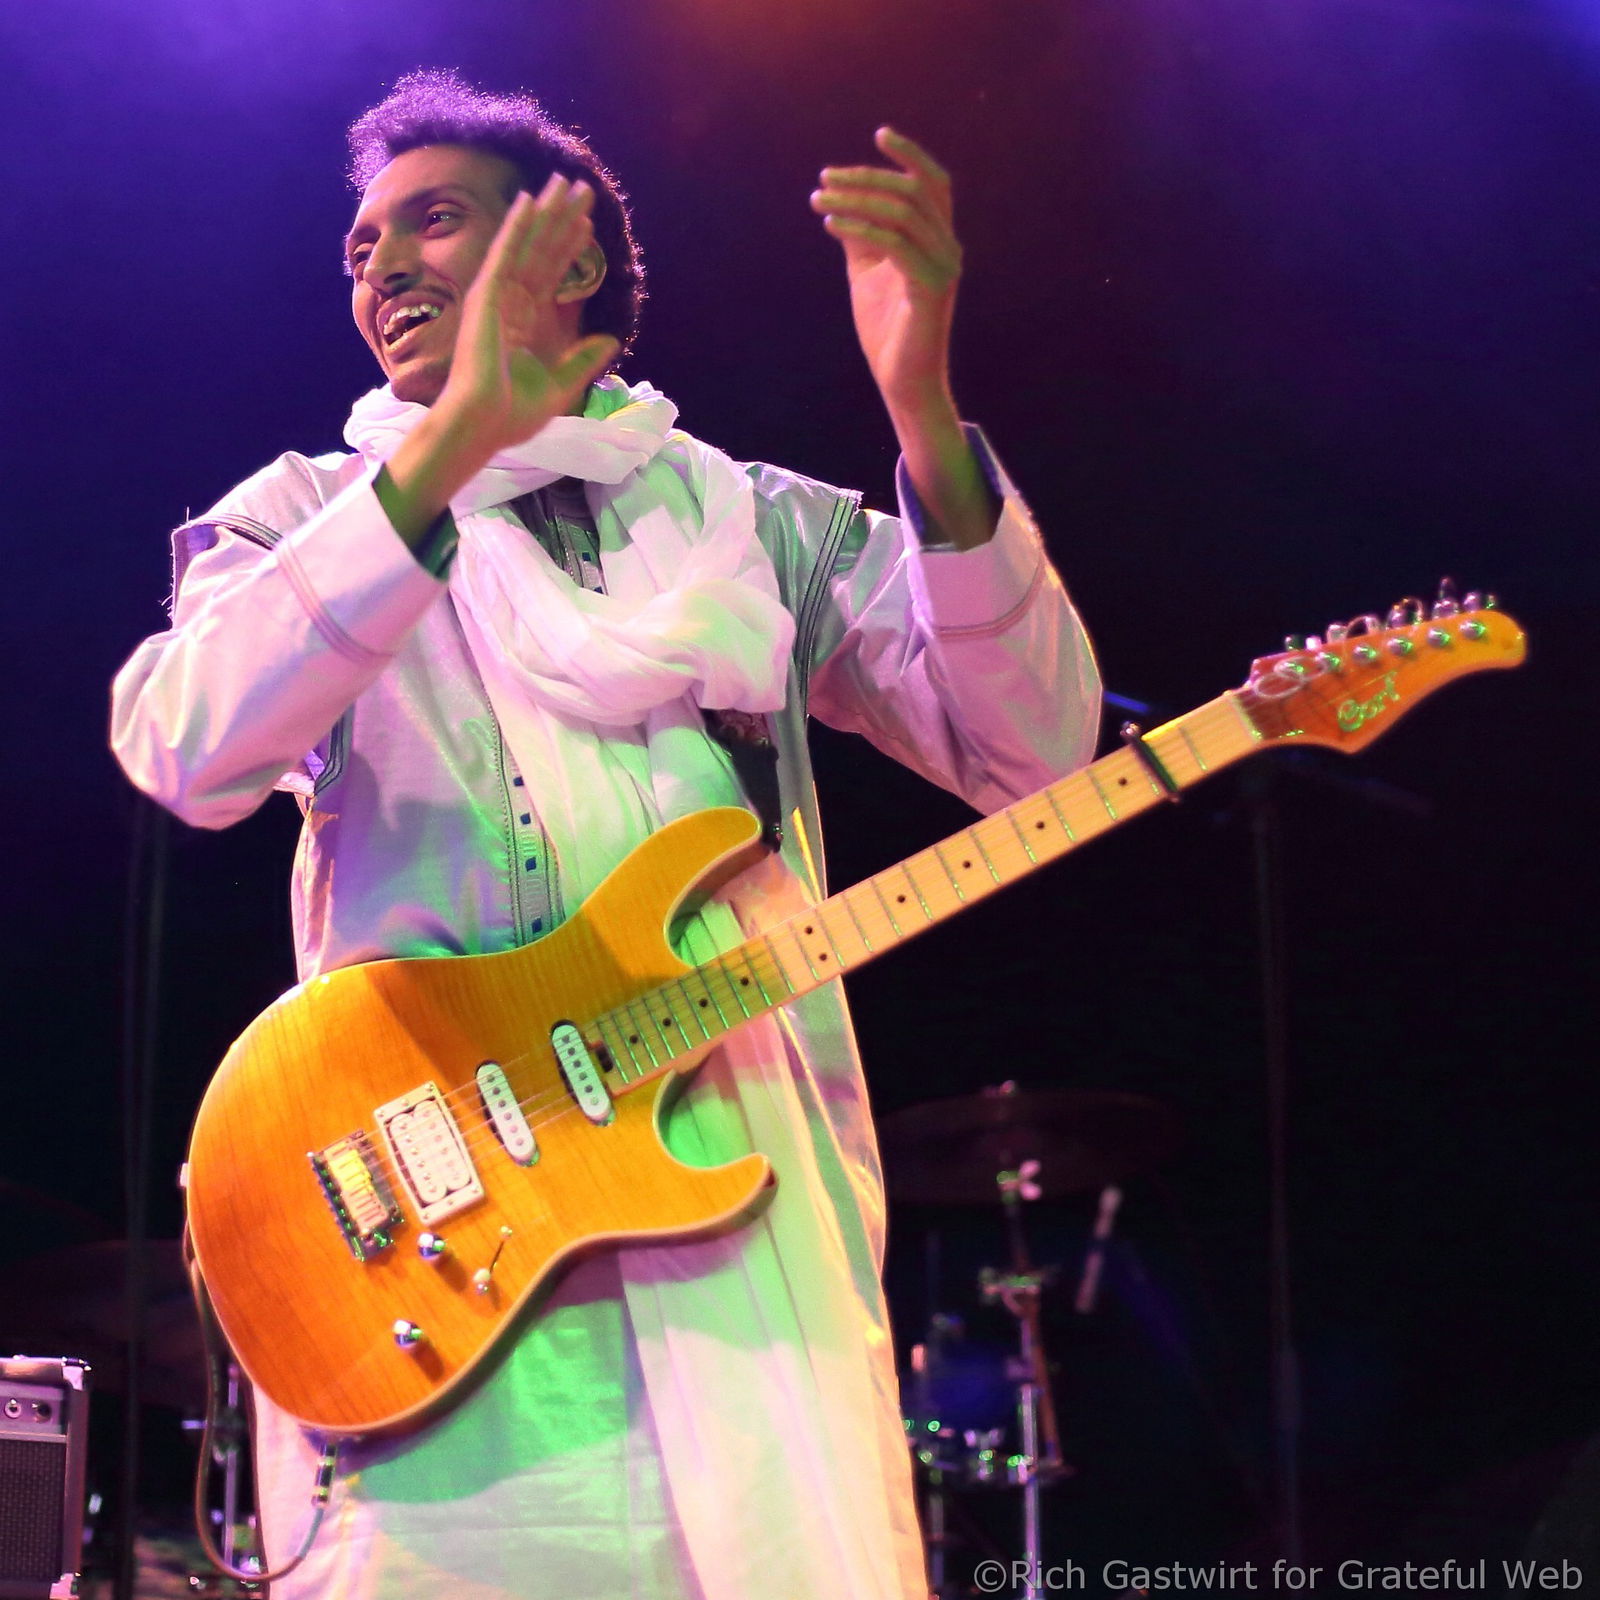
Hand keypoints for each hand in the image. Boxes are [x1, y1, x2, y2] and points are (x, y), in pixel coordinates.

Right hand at [377, 176, 616, 551]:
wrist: (484, 424)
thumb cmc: (513, 414)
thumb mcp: (561, 385)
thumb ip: (583, 359)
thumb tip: (611, 339)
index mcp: (524, 322)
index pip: (551, 275)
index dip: (569, 248)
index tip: (587, 224)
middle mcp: (510, 303)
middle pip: (542, 251)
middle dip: (561, 219)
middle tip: (580, 187)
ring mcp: (497, 296)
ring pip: (527, 245)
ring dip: (545, 213)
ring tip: (563, 183)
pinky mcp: (487, 296)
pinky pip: (505, 253)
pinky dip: (516, 227)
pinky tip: (529, 200)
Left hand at [812, 131, 994, 548]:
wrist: (901, 381)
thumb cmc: (886, 329)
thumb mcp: (868, 270)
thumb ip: (862, 234)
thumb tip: (841, 201)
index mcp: (937, 240)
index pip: (933, 184)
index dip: (911, 155)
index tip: (879, 134)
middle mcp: (948, 248)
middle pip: (911, 192)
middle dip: (865, 179)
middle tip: (824, 181)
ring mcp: (944, 268)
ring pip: (902, 213)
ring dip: (855, 201)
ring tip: (818, 203)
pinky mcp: (931, 289)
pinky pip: (895, 244)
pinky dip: (860, 229)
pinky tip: (831, 227)